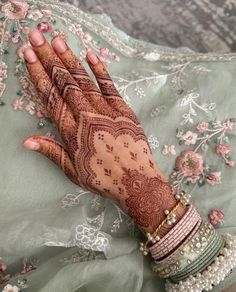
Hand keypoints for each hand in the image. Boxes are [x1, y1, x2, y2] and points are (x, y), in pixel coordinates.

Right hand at [23, 30, 180, 232]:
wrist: (136, 181)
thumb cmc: (103, 178)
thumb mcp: (73, 170)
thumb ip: (52, 152)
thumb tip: (27, 141)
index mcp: (72, 132)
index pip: (51, 97)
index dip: (39, 75)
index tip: (30, 57)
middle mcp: (87, 117)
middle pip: (65, 84)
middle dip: (49, 59)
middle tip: (37, 38)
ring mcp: (107, 111)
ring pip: (84, 81)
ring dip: (70, 60)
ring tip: (57, 40)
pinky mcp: (123, 110)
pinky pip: (110, 86)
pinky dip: (99, 70)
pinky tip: (90, 55)